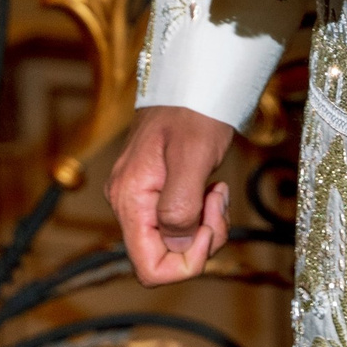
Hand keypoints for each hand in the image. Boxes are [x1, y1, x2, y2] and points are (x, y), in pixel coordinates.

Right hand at [105, 104, 235, 283]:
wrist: (195, 78)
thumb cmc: (195, 110)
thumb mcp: (193, 157)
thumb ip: (180, 207)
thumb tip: (177, 245)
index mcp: (130, 199)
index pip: (149, 268)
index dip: (185, 263)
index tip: (207, 229)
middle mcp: (128, 203)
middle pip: (164, 256)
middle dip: (200, 240)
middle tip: (218, 201)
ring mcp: (140, 198)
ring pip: (175, 241)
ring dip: (206, 225)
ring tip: (217, 190)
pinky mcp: (156, 191)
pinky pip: (179, 222)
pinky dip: (202, 214)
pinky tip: (212, 187)